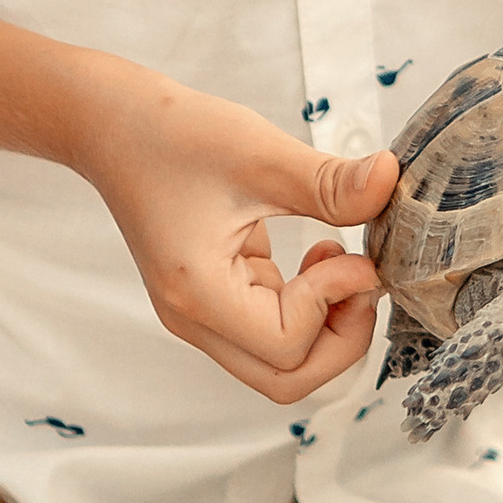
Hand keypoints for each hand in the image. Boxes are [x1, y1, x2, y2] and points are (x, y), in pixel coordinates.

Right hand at [74, 81, 393, 399]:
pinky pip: (271, 328)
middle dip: (341, 338)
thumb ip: (328, 182)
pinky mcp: (212, 296)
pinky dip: (306, 305)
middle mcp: (194, 318)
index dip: (332, 304)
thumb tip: (390, 182)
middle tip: (361, 278)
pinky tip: (315, 256)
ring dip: (325, 324)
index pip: (287, 348)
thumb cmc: (171, 134)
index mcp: (199, 294)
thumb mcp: (259, 153)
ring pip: (281, 361)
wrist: (112, 124)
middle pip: (287, 379)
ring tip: (338, 262)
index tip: (350, 251)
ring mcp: (200, 313)